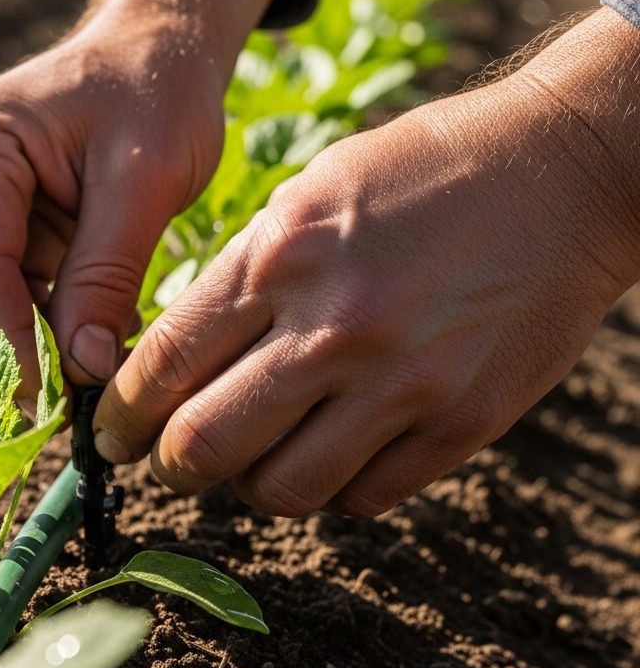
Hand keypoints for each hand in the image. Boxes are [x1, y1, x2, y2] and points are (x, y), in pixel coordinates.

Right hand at [0, 0, 285, 394]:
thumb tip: (81, 367)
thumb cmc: (157, 91)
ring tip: (69, 404)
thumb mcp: (146, 177)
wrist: (155, 46)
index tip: (44, 410)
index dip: (4, 345)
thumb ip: (108, 269)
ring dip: (15, 351)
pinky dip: (30, 329)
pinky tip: (73, 358)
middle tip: (50, 429)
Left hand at [94, 7, 639, 516]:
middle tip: (162, 463)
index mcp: (281, 255)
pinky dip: (328, 489)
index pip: (168, 361)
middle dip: (166, 465)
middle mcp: (332, 326)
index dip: (123, 410)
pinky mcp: (460, 422)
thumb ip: (245, 273)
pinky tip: (323, 454)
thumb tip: (187, 352)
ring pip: (281, 489)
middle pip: (205, 443)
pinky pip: (363, 497)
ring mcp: (400, 382)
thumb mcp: (309, 191)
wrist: (554, 176)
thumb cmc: (419, 170)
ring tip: (247, 462)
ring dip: (246, 486)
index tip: (112, 430)